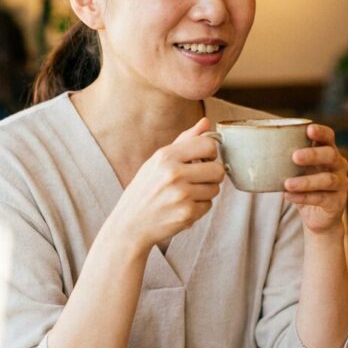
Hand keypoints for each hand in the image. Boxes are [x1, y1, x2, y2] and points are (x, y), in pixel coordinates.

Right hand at [113, 118, 224, 251]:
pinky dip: (199, 207)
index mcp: (165, 156)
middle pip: (217, 169)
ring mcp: (181, 195)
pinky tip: (182, 207)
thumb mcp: (157, 161)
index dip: (211, 153)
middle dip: (211, 175)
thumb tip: (206, 122)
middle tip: (198, 179)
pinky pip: (208, 206)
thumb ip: (184, 141)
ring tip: (186, 194)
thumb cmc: (145, 190)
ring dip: (205, 192)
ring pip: (215, 189)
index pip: (208, 145)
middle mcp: (174, 174)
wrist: (129, 225)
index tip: (204, 159)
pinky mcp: (187, 214)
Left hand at [284, 124, 347, 235]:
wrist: (318, 218)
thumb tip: (247, 148)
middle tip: (294, 156)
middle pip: (331, 155)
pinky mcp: (337, 202)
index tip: (309, 129)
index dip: (321, 132)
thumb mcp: (295, 170)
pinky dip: (304, 197)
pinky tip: (289, 196)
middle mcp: (339, 165)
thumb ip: (282, 159)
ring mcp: (341, 184)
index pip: (329, 137)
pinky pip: (322, 198)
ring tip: (287, 184)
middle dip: (313, 154)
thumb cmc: (304, 186)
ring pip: (327, 179)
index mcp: (328, 152)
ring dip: (306, 181)